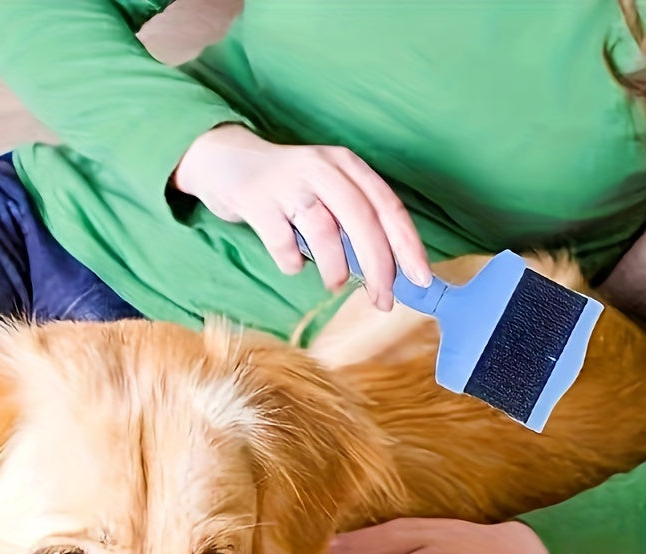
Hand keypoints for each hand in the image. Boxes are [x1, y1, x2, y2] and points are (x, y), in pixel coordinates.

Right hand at [173, 124, 430, 309]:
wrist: (224, 159)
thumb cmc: (287, 188)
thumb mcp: (326, 192)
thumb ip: (353, 223)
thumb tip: (387, 272)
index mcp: (347, 166)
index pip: (388, 206)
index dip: (407, 245)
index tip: (420, 280)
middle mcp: (322, 167)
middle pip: (362, 219)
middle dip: (377, 266)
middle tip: (382, 300)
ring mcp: (288, 181)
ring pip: (324, 229)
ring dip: (335, 266)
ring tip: (335, 284)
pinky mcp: (257, 199)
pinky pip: (282, 241)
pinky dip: (292, 262)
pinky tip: (293, 264)